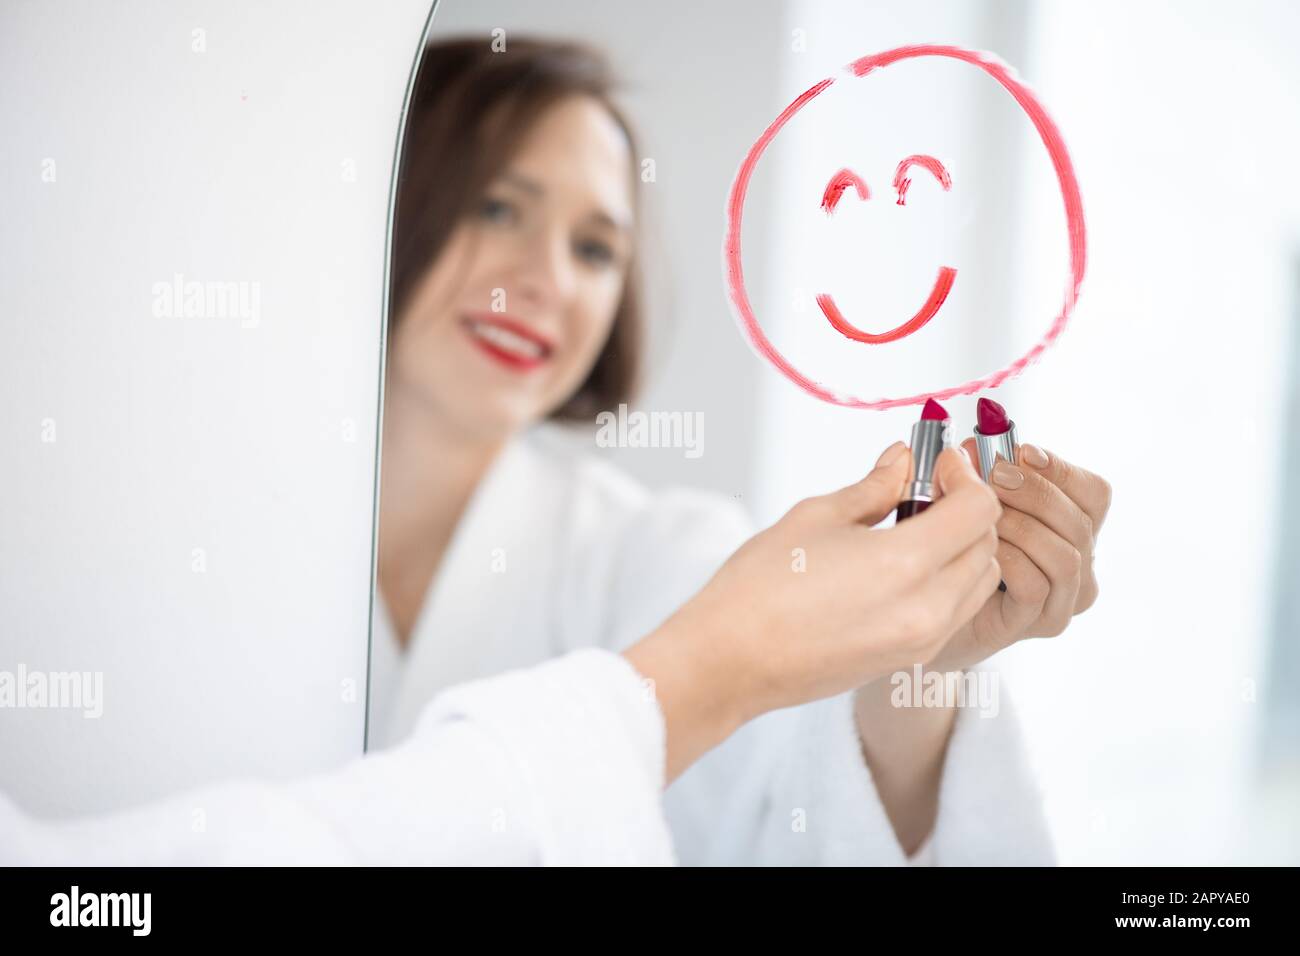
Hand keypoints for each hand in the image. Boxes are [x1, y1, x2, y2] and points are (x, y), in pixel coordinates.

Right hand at [626, 441, 1001, 780]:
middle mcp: (928, 608)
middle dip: (966, 509)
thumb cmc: (760, 587)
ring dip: (962, 547)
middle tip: (926, 487)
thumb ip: (874, 487)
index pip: (979, 508)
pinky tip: (902, 564)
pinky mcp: (910, 660)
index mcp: (906, 563)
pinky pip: (955, 611)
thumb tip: (903, 460)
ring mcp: (923, 640)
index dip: (964, 476)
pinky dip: (948, 580)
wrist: (731, 662)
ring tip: (914, 527)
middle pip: (986, 544)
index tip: (936, 463)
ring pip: (978, 582)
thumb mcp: (816, 517)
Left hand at [926, 441, 1112, 671]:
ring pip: (1065, 556)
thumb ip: (977, 471)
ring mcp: (1063, 599)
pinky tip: (982, 550)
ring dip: (1020, 527)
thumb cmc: (955, 549)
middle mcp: (1080, 566)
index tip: (1020, 451)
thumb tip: (973, 446)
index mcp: (1073, 528)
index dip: (1060, 469)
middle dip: (1033, 492)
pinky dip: (1008, 561)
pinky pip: (1035, 586)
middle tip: (992, 478)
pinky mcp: (1038, 624)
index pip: (1095, 493)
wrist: (931, 610)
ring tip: (982, 517)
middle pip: (1080, 521)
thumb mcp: (967, 500)